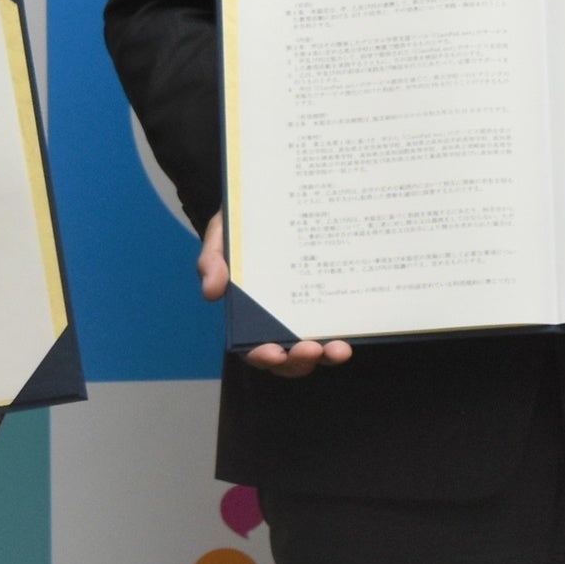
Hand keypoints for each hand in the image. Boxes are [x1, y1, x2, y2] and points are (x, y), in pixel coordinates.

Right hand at [202, 213, 352, 379]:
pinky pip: (338, 328)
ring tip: (338, 349)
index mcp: (249, 314)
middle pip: (288, 358)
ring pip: (316, 351)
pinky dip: (343, 338)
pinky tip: (353, 333)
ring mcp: (308, 315)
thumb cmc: (244, 225)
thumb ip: (212, 260)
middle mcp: (280, 322)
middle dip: (299, 361)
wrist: (276, 202)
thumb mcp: (222, 235)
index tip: (273, 352)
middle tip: (310, 350)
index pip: (253, 346)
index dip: (263, 355)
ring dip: (326, 356)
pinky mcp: (331, 304)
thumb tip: (211, 292)